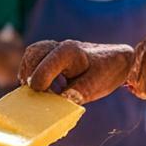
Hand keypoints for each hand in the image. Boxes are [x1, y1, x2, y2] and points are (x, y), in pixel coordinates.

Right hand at [18, 40, 134, 103]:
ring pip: (32, 53)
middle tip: (34, 94)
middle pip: (33, 55)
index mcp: (71, 52)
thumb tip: (61, 100)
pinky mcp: (54, 52)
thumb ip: (78, 92)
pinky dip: (32, 69)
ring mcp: (56, 46)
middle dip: (30, 75)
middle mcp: (61, 46)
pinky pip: (35, 55)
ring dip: (28, 71)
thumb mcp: (96, 85)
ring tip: (33, 89)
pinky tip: (38, 84)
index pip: (45, 66)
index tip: (42, 96)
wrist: (116, 59)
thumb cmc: (107, 71)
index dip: (39, 84)